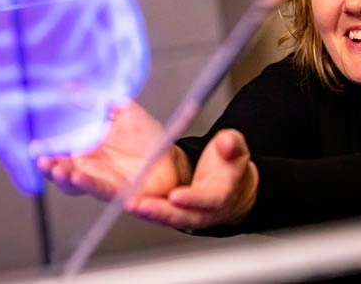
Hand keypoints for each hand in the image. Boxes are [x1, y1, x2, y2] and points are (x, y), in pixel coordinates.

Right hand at [35, 101, 190, 201]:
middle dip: (50, 168)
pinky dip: (89, 185)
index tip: (33, 146)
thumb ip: (95, 100)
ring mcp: (102, 180)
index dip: (45, 150)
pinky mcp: (119, 192)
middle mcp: (90, 167)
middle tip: (42, 160)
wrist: (174, 157)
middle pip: (61, 171)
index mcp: (86, 149)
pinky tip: (80, 178)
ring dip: (66, 179)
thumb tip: (68, 86)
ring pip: (76, 185)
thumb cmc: (147, 136)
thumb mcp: (121, 111)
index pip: (58, 151)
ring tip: (58, 170)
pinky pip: (100, 190)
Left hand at [125, 129, 258, 230]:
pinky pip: (156, 214)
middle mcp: (204, 210)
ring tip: (128, 203)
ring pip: (165, 218)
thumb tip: (226, 143)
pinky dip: (141, 210)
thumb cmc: (228, 164)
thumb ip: (231, 145)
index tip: (175, 196)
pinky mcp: (171, 213)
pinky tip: (125, 201)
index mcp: (222, 193)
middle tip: (139, 204)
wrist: (228, 186)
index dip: (193, 199)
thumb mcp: (235, 148)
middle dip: (160, 211)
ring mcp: (186, 214)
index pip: (209, 199)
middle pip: (182, 215)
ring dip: (146, 213)